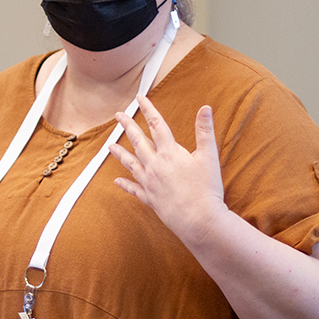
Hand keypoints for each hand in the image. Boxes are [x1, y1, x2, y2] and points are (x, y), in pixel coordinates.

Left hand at [108, 96, 228, 249]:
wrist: (199, 220)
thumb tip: (205, 108)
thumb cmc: (206, 188)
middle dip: (128, 126)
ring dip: (119, 153)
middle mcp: (155, 165)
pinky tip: (117, 180)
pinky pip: (134, 189)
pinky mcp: (149, 198)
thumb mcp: (209, 156)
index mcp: (170, 152)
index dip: (148, 109)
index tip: (139, 98)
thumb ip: (205, 131)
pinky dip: (125, 184)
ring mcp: (150, 182)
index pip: (156, 124)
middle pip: (138, 140)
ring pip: (130, 163)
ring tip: (110, 146)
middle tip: (119, 115)